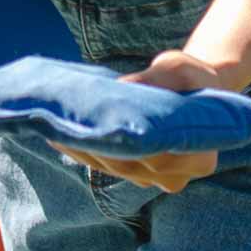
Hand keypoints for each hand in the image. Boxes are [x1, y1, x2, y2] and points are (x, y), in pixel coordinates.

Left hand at [55, 46, 250, 189]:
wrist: (197, 91)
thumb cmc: (192, 77)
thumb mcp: (179, 70)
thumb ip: (155, 80)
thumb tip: (123, 85)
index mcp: (198, 157)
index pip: (155, 158)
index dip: (122, 145)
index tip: (91, 129)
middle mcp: (175, 176)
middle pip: (129, 166)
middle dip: (94, 147)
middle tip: (58, 126)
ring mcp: (154, 180)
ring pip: (113, 169)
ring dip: (82, 150)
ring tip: (51, 127)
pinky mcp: (136, 173)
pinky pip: (106, 165)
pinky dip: (83, 151)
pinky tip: (58, 135)